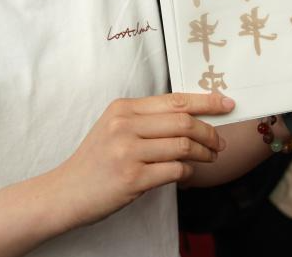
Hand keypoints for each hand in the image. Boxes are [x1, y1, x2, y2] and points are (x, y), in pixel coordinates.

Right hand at [49, 92, 233, 228]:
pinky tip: (188, 174)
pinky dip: (188, 172)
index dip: (206, 101)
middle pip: (184, 122)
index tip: (226, 104)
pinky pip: (175, 170)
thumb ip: (146, 119)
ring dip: (204, 153)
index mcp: (123, 108)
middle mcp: (125, 126)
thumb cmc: (95, 161)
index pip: (175, 100)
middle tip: (221, 142)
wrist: (65, 192)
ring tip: (210, 157)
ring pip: (183, 146)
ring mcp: (128, 152)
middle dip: (210, 132)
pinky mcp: (132, 179)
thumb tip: (191, 115)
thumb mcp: (114, 128)